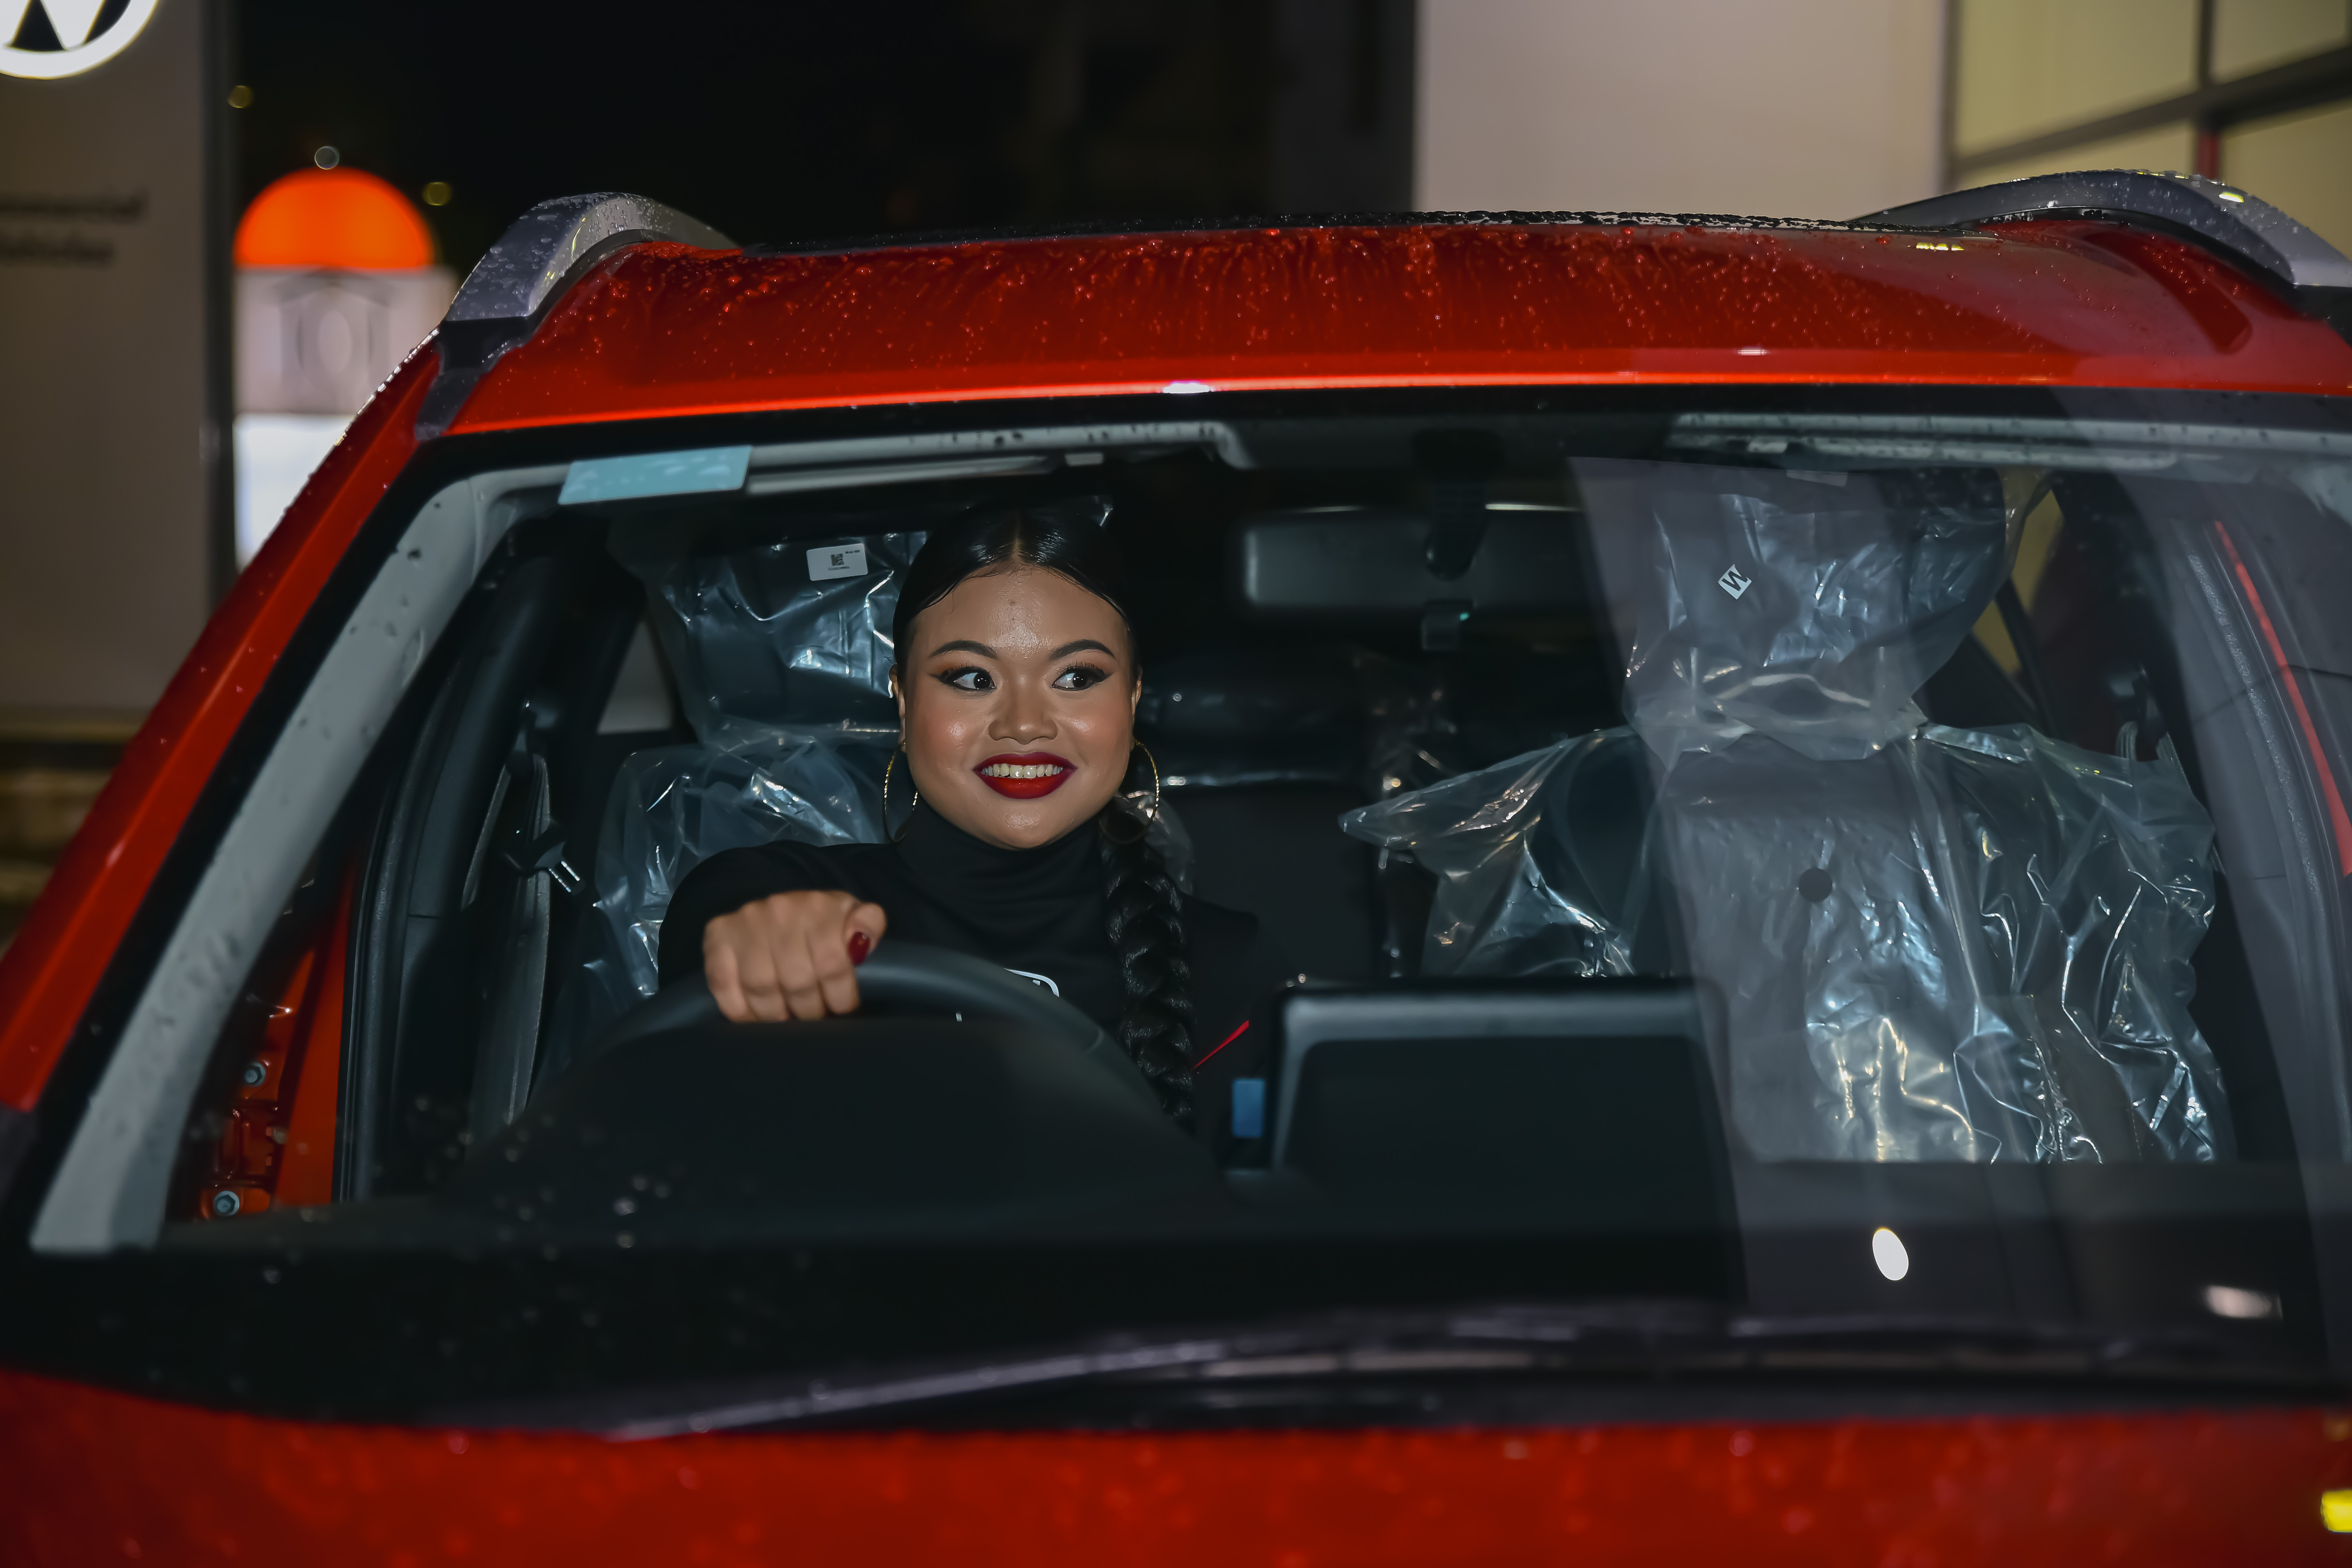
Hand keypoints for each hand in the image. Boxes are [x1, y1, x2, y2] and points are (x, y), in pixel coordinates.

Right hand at [701, 890, 886, 1022]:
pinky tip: (756, 1017)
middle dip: (810, 1010)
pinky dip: (740, 1010)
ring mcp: (745, 922)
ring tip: (787, 1019)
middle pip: (797, 980)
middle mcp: (778, 909)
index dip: (840, 997)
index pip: (833, 964)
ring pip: (761, 986)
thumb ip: (868, 924)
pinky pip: (723, 984)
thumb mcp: (852, 917)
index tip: (842, 1009)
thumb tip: (861, 940)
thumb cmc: (822, 923)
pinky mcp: (717, 937)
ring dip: (776, 1014)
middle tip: (814, 1016)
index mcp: (818, 906)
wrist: (780, 910)